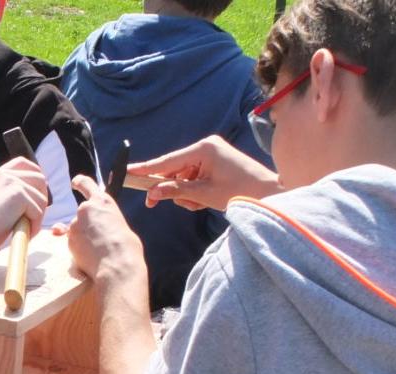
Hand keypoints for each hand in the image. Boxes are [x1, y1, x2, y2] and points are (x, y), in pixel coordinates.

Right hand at [0, 157, 49, 252]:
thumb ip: (9, 195)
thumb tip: (32, 199)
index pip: (23, 163)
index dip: (36, 174)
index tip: (38, 190)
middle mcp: (5, 175)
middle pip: (39, 178)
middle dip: (42, 198)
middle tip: (35, 217)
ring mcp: (13, 183)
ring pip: (41, 197)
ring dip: (38, 216)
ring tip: (26, 229)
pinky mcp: (19, 195)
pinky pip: (38, 211)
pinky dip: (35, 225)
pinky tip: (23, 233)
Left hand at [62, 175, 145, 285]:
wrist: (117, 264)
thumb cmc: (126, 246)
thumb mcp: (119, 223)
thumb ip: (107, 219)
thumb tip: (101, 226)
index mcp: (103, 201)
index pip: (86, 184)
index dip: (79, 182)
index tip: (75, 182)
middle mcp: (85, 209)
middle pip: (82, 214)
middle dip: (87, 224)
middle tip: (99, 238)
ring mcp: (74, 225)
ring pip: (76, 230)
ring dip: (83, 237)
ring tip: (98, 249)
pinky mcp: (68, 240)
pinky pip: (72, 243)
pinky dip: (78, 248)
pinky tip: (90, 256)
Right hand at [129, 135, 281, 212]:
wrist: (269, 192)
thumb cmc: (241, 190)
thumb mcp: (203, 194)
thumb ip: (175, 191)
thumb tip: (152, 192)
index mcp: (204, 149)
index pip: (167, 161)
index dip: (146, 169)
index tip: (127, 172)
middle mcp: (205, 147)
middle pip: (172, 169)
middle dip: (168, 188)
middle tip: (153, 204)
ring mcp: (210, 154)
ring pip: (181, 177)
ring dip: (184, 194)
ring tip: (198, 203)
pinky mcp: (213, 163)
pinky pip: (192, 178)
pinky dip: (193, 192)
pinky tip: (203, 200)